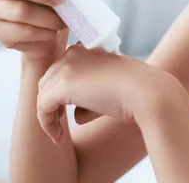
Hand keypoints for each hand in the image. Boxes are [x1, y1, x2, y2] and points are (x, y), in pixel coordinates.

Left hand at [37, 44, 177, 144]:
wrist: (146, 93)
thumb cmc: (135, 93)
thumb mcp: (109, 90)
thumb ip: (89, 99)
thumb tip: (76, 116)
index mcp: (85, 48)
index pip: (61, 70)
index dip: (59, 92)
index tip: (67, 111)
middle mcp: (73, 53)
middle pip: (48, 81)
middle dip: (50, 104)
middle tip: (59, 125)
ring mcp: (66, 68)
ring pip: (42, 95)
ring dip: (48, 117)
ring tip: (58, 135)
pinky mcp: (62, 86)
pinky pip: (42, 107)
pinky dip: (47, 125)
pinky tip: (58, 138)